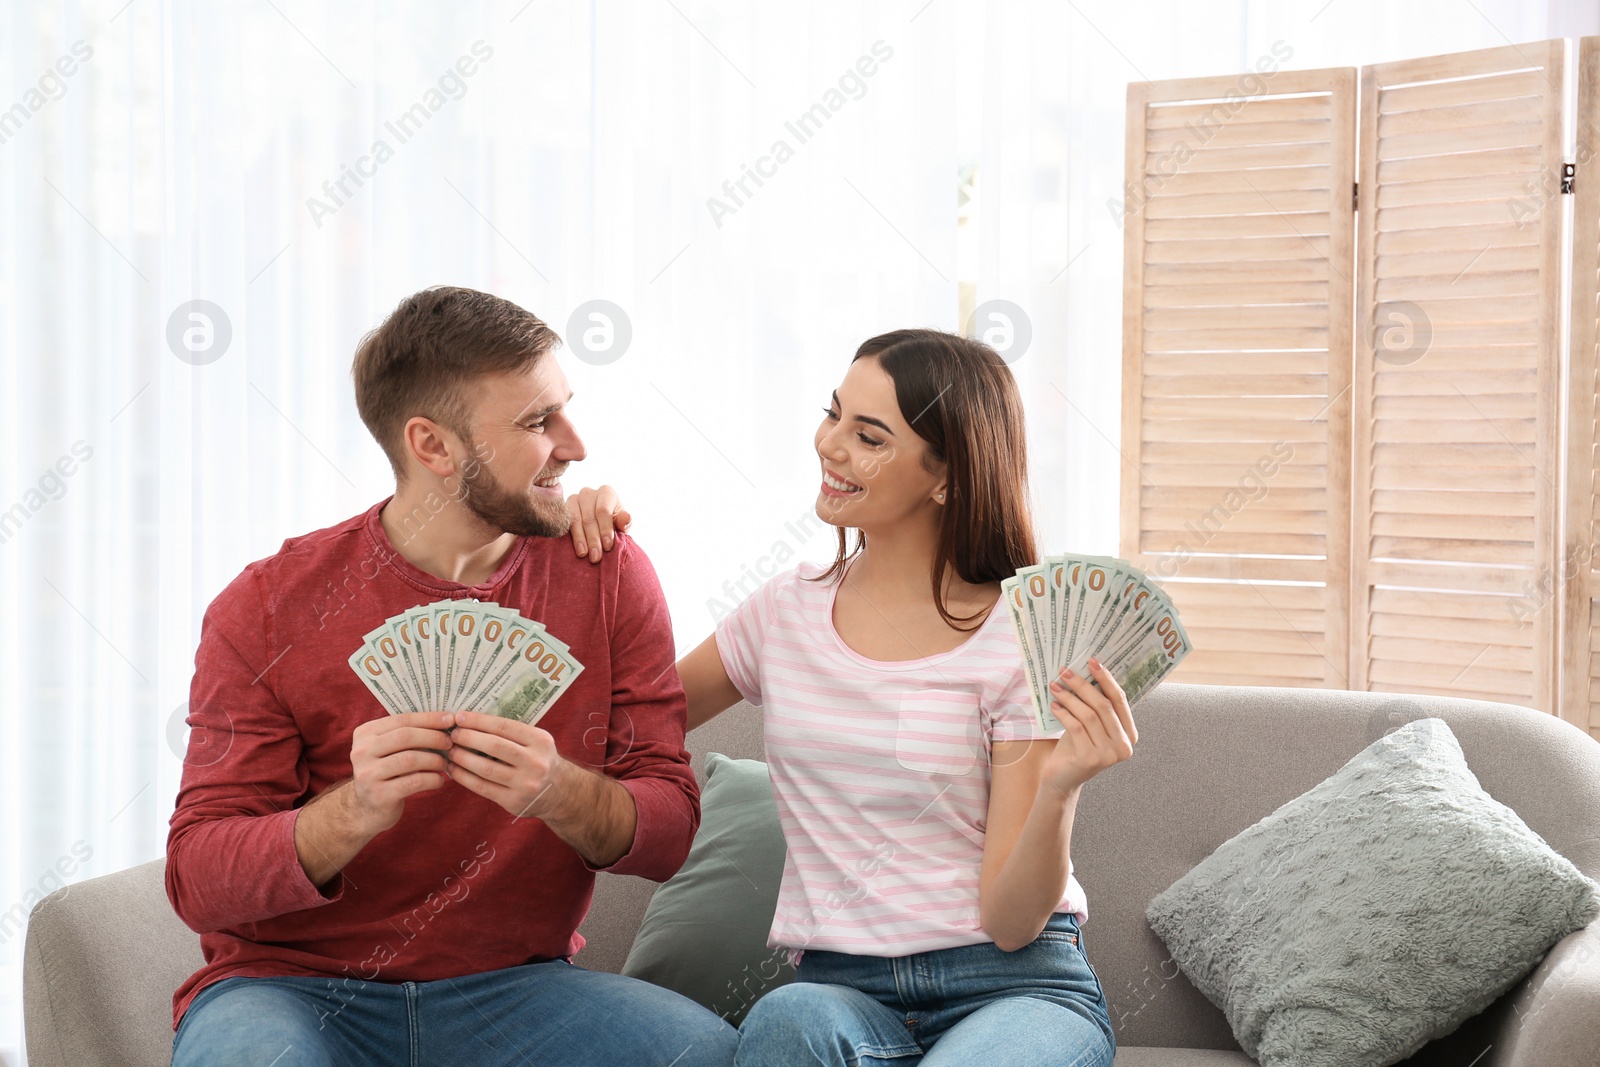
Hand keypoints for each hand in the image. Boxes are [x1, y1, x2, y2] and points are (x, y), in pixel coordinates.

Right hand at [345, 711, 455, 834]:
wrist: (367, 809)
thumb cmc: (386, 772)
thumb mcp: (387, 749)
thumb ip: (407, 734)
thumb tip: (445, 719)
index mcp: (364, 734)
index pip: (401, 720)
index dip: (429, 718)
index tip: (450, 719)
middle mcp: (361, 752)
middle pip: (405, 736)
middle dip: (433, 737)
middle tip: (450, 742)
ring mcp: (368, 774)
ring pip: (411, 759)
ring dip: (435, 760)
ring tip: (445, 763)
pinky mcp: (380, 795)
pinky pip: (415, 782)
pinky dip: (432, 779)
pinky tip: (439, 780)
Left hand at [443, 710, 566, 818]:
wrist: (558, 791)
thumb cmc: (538, 759)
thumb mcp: (536, 741)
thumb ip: (511, 733)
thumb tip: (472, 722)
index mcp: (540, 741)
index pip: (504, 726)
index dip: (479, 721)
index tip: (459, 717)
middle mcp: (536, 762)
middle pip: (494, 746)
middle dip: (468, 738)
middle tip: (452, 735)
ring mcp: (525, 784)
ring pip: (486, 768)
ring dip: (463, 758)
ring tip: (450, 751)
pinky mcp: (514, 801)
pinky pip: (483, 787)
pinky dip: (464, 777)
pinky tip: (453, 770)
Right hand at [566, 484, 630, 562]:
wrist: (597, 523)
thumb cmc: (612, 523)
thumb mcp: (621, 523)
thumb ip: (625, 522)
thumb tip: (626, 518)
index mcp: (606, 492)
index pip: (603, 511)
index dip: (605, 529)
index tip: (607, 546)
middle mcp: (588, 493)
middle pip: (589, 518)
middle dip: (593, 539)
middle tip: (596, 557)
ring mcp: (573, 499)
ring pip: (575, 520)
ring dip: (580, 539)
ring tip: (583, 554)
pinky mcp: (562, 509)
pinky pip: (565, 522)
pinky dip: (569, 536)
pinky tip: (573, 547)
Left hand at [1043, 658, 1137, 793]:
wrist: (1063, 779)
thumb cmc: (1077, 746)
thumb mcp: (1091, 725)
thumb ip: (1096, 706)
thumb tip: (1086, 670)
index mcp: (1130, 734)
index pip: (1120, 701)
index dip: (1107, 679)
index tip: (1092, 661)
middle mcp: (1124, 746)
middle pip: (1104, 706)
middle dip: (1083, 685)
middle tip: (1065, 671)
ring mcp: (1108, 755)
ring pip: (1089, 715)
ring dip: (1070, 697)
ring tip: (1055, 686)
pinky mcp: (1090, 759)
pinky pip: (1076, 727)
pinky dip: (1063, 713)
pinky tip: (1053, 705)